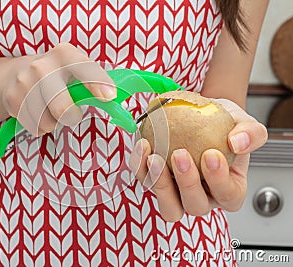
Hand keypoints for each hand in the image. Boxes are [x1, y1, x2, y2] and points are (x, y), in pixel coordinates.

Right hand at [1, 43, 115, 135]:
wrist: (14, 73)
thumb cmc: (55, 75)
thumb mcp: (73, 70)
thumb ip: (93, 81)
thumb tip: (113, 99)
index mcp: (64, 54)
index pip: (84, 68)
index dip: (98, 83)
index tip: (109, 97)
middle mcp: (42, 66)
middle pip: (62, 107)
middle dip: (71, 116)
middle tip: (72, 115)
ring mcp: (24, 82)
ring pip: (48, 122)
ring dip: (54, 122)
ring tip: (50, 109)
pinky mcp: (12, 99)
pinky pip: (34, 126)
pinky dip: (40, 125)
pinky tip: (37, 111)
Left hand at [129, 98, 267, 221]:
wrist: (200, 116)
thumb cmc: (223, 125)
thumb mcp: (244, 122)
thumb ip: (251, 133)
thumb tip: (238, 143)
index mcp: (229, 189)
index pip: (228, 195)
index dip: (219, 179)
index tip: (211, 154)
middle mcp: (203, 197)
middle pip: (195, 206)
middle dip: (187, 183)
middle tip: (180, 154)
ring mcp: (177, 194)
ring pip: (168, 206)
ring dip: (160, 184)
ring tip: (155, 157)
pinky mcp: (155, 183)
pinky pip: (145, 182)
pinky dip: (140, 167)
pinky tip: (143, 146)